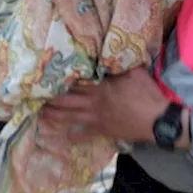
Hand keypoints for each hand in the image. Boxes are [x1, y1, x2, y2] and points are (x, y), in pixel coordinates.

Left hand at [39, 68, 175, 144]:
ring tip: (41, 115)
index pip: (75, 84)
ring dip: (55, 116)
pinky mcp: (104, 131)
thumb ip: (120, 65)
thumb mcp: (135, 72)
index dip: (60, 82)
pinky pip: (86, 134)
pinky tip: (65, 137)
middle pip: (67, 101)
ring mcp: (97, 119)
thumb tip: (112, 55)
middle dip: (51, 100)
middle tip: (35, 98)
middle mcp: (94, 104)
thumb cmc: (147, 94)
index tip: (45, 80)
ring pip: (71, 117)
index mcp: (100, 88)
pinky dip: (75, 136)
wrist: (157, 120)